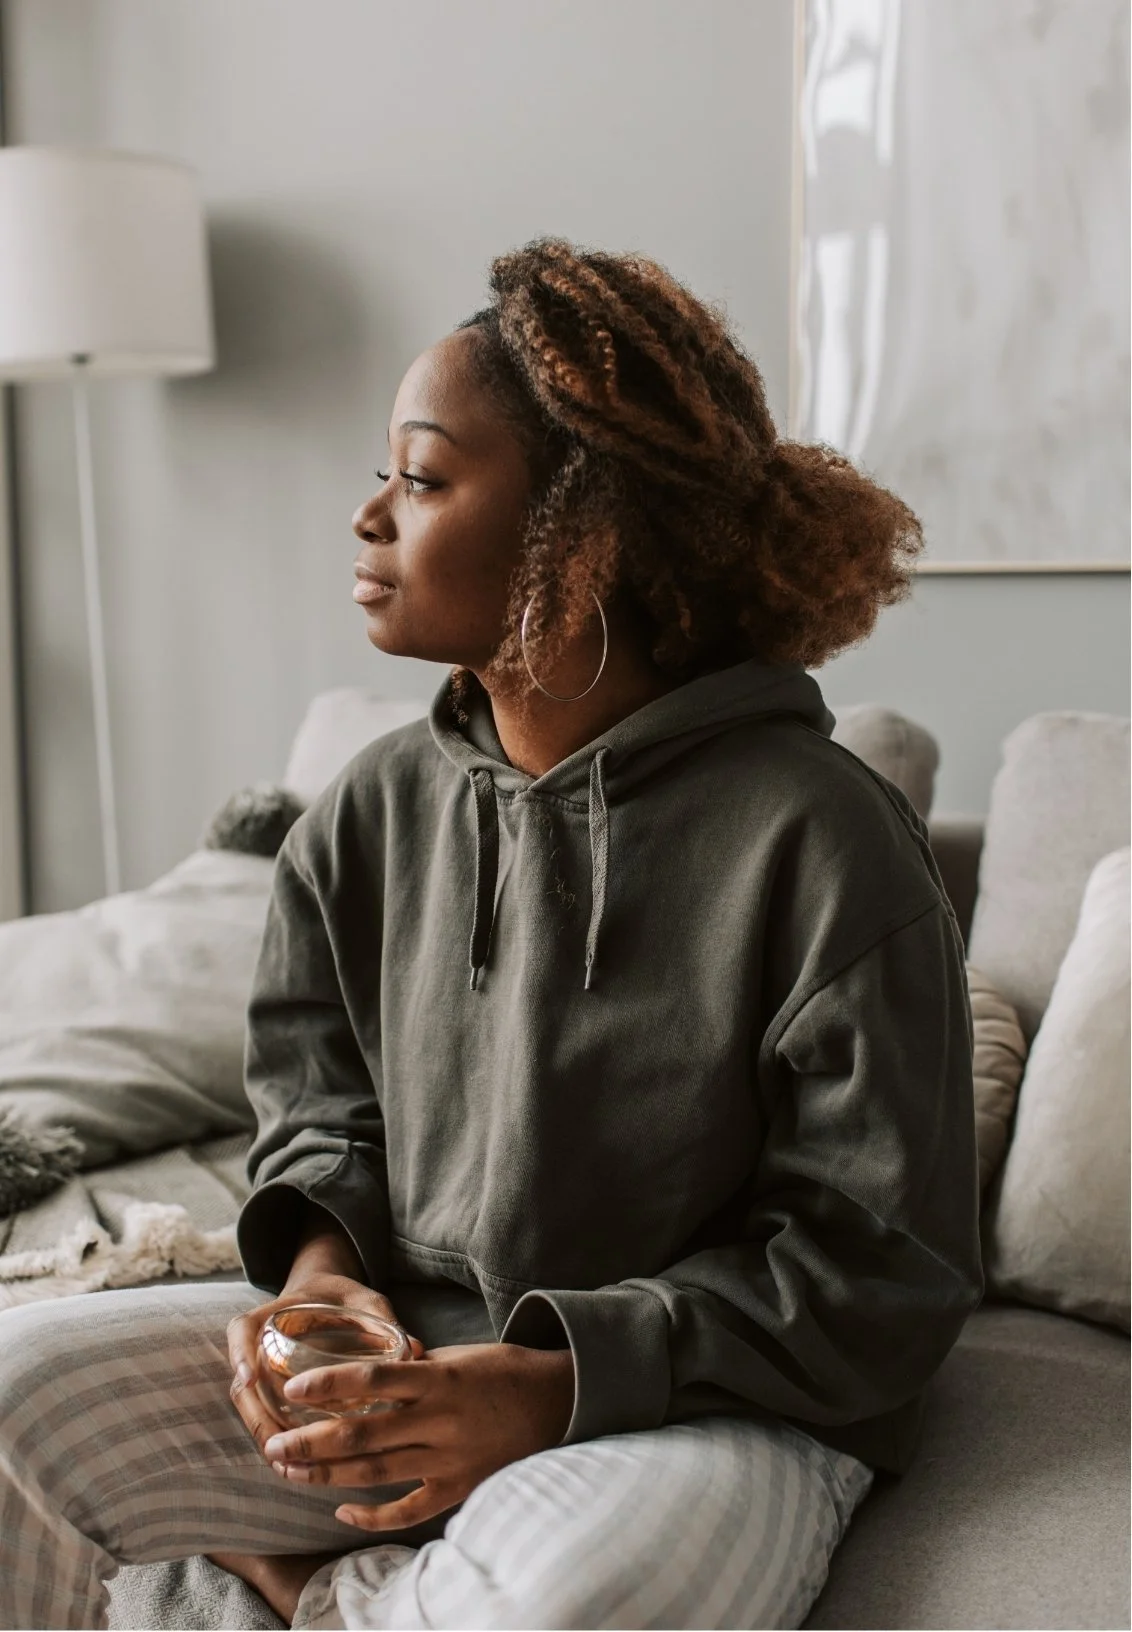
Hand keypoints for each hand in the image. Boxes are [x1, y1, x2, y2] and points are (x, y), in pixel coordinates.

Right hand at [226, 1271, 426, 1457]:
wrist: (324, 1292)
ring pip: (249, 1404)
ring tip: (283, 1465)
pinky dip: (273, 1435)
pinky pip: (262, 1411)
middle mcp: (261, 1341)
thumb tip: (417, 1350)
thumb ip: (383, 1320)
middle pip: (242, 1381)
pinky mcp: (270, 1386)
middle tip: (275, 1447)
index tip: (250, 1379)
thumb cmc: (344, 1296)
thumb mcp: (363, 1301)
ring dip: (263, 1434)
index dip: (239, 1354)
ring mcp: (261, 1366)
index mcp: (278, 1312)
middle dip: (255, 1416)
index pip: (243, 1329)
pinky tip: (291, 1463)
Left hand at [258, 1340, 575, 1530]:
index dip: (329, 1385)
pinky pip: (407, 1509)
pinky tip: (341, 1510)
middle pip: (362, 1432)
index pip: (372, 1377)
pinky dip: (372, 1515)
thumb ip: (414, 1368)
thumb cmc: (503, 1372)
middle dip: (311, 1442)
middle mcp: (439, 1419)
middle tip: (273, 1447)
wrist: (557, 1403)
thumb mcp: (458, 1355)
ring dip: (327, 1476)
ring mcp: (448, 1458)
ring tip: (290, 1475)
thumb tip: (367, 1374)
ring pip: (375, 1473)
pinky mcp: (457, 1488)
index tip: (292, 1391)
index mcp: (437, 1378)